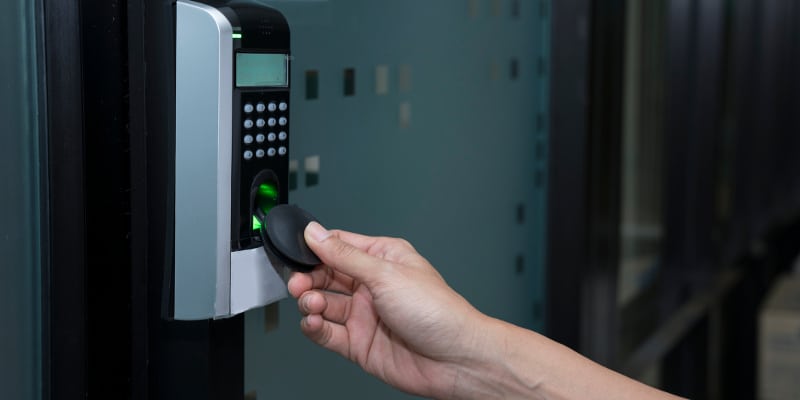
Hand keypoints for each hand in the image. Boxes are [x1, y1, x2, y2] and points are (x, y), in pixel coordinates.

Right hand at [287, 222, 489, 397]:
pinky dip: (315, 327)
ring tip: (311, 304)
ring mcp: (365, 315)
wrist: (454, 359)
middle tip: (298, 283)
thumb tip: (317, 233)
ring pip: (324, 304)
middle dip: (308, 278)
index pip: (340, 246)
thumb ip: (345, 255)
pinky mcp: (359, 343)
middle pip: (326, 276)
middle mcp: (373, 286)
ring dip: (311, 303)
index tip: (296, 251)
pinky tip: (313, 322)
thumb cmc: (437, 311)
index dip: (317, 248)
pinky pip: (328, 333)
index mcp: (384, 259)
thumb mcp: (385, 273)